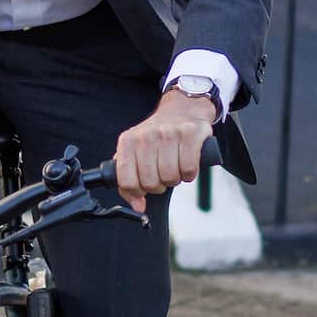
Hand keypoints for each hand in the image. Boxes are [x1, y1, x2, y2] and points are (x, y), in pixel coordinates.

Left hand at [113, 89, 214, 212]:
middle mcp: (146, 136)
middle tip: (162, 174)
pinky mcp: (190, 134)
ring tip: (174, 166)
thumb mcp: (135, 152)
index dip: (136, 192)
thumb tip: (137, 206)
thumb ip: (129, 180)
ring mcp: (168, 134)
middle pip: (150, 183)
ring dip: (175, 179)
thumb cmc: (157, 136)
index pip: (126, 180)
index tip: (143, 188)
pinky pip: (188, 170)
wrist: (182, 110)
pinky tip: (186, 163)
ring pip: (170, 178)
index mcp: (128, 141)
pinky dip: (189, 174)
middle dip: (158, 185)